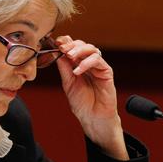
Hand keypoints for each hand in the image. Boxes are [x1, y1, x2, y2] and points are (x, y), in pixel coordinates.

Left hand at [55, 36, 127, 159]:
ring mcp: (98, 67)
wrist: (93, 118)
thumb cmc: (82, 104)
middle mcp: (89, 64)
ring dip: (79, 50)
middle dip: (71, 44)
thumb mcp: (68, 84)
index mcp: (79, 65)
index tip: (55, 43)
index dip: (65, 42)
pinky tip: (78, 71)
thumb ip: (64, 69)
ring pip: (91, 49)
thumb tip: (58, 53)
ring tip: (70, 57)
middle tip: (62, 48)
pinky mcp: (107, 72)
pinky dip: (86, 63)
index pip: (73, 47)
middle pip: (82, 44)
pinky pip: (98, 61)